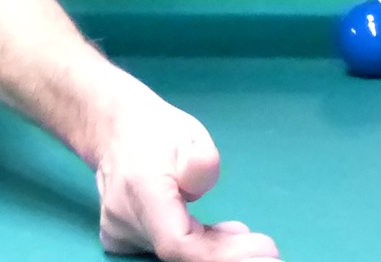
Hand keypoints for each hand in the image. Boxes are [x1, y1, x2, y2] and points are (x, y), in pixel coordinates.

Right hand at [95, 96, 278, 260]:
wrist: (116, 130)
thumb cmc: (158, 131)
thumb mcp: (188, 134)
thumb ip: (201, 160)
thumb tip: (200, 183)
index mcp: (141, 190)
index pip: (178, 243)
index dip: (222, 256)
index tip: (264, 250)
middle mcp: (124, 218)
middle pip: (181, 254)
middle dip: (227, 255)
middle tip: (264, 246)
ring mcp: (119, 233)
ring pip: (175, 255)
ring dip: (215, 250)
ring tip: (241, 233)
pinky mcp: (122, 240)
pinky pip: (165, 250)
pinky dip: (196, 248)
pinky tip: (216, 236)